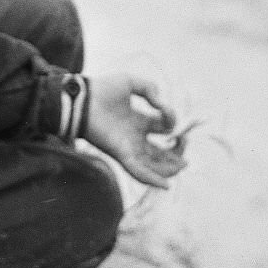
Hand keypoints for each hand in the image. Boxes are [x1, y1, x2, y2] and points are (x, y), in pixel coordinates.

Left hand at [83, 74, 186, 188]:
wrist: (82, 99)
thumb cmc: (102, 89)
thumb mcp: (130, 82)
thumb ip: (150, 89)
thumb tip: (162, 106)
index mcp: (138, 120)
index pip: (162, 127)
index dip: (171, 120)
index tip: (166, 110)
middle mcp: (135, 137)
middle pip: (160, 151)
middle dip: (176, 151)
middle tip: (185, 144)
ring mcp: (129, 147)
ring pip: (153, 166)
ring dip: (169, 169)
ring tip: (183, 165)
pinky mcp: (121, 155)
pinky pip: (139, 172)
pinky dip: (152, 180)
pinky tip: (166, 184)